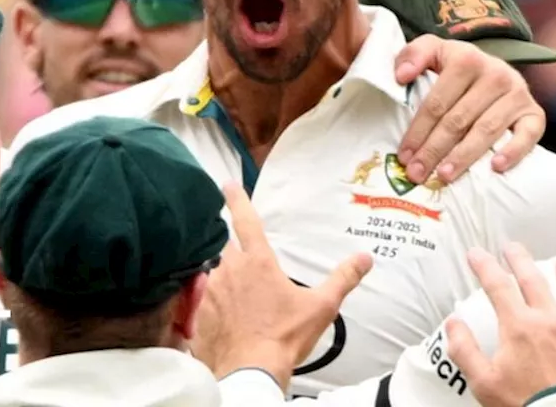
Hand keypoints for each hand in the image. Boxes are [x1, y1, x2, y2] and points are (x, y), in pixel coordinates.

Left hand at [191, 184, 371, 388]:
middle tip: (221, 239)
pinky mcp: (195, 311)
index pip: (245, 220)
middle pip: (219, 241)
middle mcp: (228, 269)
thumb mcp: (321, 307)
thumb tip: (364, 258)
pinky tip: (202, 306)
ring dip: (209, 268)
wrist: (249, 371)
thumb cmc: (284, 338)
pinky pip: (191, 294)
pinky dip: (197, 296)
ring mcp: (208, 289)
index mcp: (257, 262)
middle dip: (220, 239)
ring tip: (214, 277)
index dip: (237, 199)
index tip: (227, 184)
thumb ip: (343, 278)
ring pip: (203, 266)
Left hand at [395, 35, 545, 181]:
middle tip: (417, 173)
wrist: (495, 70)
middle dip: (434, 150)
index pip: (437, 102)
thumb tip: (401, 76)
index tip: (404, 155)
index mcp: (466, 59)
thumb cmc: (456, 68)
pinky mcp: (535, 113)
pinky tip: (495, 167)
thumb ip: (413, 55)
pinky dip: (513, 151)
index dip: (418, 130)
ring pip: (486, 130)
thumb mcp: (434, 52)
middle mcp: (495, 74)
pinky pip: (528, 135)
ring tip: (444, 175)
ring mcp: (517, 94)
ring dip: (464, 156)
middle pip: (458, 120)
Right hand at [446, 244, 555, 406]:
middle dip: (520, 259)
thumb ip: (464, 349)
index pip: (497, 285)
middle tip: (512, 248)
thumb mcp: (483, 381)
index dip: (484, 266)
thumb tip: (454, 323)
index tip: (476, 254)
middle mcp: (549, 320)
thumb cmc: (523, 405)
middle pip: (533, 279)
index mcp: (519, 326)